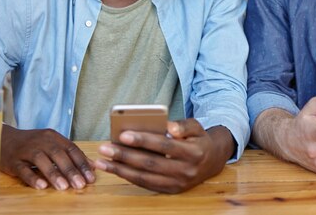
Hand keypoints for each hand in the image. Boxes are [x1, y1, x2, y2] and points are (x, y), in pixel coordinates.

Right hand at [0, 125, 95, 189]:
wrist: (3, 139)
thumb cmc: (31, 144)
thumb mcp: (51, 144)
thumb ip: (69, 154)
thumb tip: (91, 166)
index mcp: (52, 137)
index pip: (71, 148)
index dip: (82, 163)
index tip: (91, 177)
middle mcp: (40, 141)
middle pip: (58, 154)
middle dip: (71, 170)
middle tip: (81, 184)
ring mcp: (26, 150)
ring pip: (41, 161)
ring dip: (54, 174)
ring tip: (64, 187)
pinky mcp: (13, 161)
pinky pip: (23, 170)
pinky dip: (32, 178)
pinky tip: (41, 186)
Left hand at [95, 119, 233, 192]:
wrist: (213, 161)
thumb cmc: (199, 140)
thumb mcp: (196, 126)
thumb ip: (183, 125)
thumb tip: (169, 127)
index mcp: (193, 152)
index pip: (164, 146)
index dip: (143, 141)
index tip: (123, 135)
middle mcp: (185, 170)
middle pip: (150, 163)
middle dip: (125, 156)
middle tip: (104, 148)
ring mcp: (178, 183)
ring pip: (145, 178)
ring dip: (121, 170)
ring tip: (102, 162)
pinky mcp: (172, 190)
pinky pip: (146, 185)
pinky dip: (129, 177)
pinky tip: (115, 169)